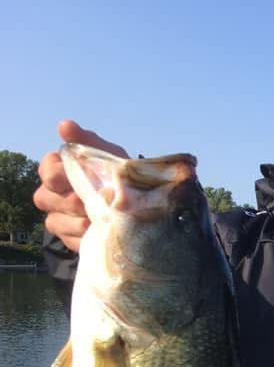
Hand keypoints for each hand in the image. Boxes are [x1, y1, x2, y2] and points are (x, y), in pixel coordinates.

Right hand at [34, 121, 128, 252]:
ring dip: (81, 220)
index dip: (64, 176)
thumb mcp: (108, 155)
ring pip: (55, 222)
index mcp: (55, 170)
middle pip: (46, 198)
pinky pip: (69, 241)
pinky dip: (87, 237)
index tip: (86, 178)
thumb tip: (64, 125)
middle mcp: (50, 194)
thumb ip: (87, 140)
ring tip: (103, 218)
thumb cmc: (115, 175)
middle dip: (75, 200)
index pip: (47, 171)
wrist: (135, 205)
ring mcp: (57, 218)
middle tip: (99, 200)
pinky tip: (102, 232)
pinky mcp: (68, 239)